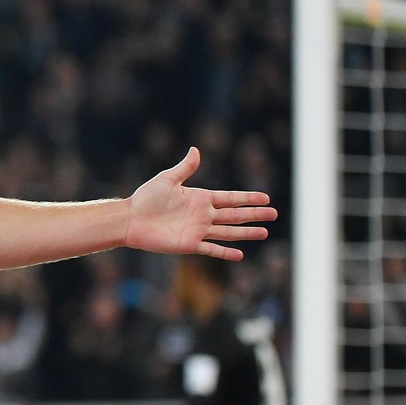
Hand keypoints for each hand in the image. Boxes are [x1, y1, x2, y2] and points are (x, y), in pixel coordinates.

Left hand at [125, 147, 275, 260]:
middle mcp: (202, 215)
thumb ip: (185, 168)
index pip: (230, 198)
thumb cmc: (146, 198)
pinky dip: (225, 252)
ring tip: (265, 233)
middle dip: (254, 215)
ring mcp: (197, 230)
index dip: (248, 198)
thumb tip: (196, 149)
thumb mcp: (167, 179)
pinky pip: (211, 249)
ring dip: (246, 233)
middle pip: (235, 215)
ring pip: (228, 233)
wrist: (131, 220)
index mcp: (200, 198)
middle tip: (274, 215)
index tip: (265, 198)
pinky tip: (240, 254)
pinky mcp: (189, 244)